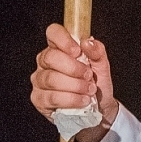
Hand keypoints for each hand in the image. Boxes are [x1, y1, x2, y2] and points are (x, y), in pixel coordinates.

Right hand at [29, 24, 118, 141]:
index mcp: (59, 48)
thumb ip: (97, 51)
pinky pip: (51, 98)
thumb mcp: (101, 66)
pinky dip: (70, 100)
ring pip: (51, 79)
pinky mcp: (38, 99)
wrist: (99, 108)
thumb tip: (88, 42)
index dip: (64, 40)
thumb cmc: (96, 83)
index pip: (53, 33)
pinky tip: (82, 101)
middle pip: (50, 57)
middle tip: (89, 76)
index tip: (78, 51)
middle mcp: (45, 63)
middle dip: (74, 68)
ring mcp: (39, 81)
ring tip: (89, 90)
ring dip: (75, 86)